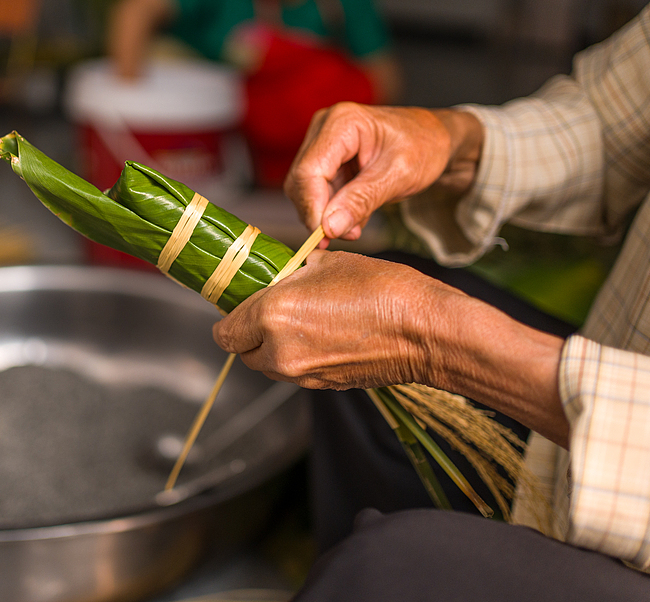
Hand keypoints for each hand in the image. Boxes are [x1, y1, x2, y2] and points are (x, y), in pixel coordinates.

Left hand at [213, 250, 462, 390]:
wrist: (424, 331)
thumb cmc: (379, 290)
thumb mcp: (325, 263)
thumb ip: (289, 274)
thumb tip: (278, 276)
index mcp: (271, 316)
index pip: (224, 332)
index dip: (231, 317)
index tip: (243, 304)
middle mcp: (279, 352)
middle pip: (243, 352)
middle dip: (251, 333)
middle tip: (273, 309)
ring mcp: (302, 375)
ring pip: (268, 366)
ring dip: (274, 348)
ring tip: (302, 320)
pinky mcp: (323, 387)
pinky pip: (295, 373)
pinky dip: (299, 358)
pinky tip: (323, 334)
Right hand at [283, 104, 482, 242]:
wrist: (434, 139)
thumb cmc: (424, 146)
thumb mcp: (399, 175)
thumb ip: (362, 200)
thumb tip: (329, 228)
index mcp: (343, 122)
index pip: (310, 170)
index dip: (313, 207)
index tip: (327, 237)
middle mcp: (325, 127)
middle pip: (301, 180)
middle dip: (319, 213)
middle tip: (348, 235)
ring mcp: (322, 142)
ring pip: (305, 189)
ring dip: (326, 214)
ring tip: (357, 225)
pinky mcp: (325, 159)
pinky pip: (316, 192)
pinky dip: (332, 210)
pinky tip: (354, 216)